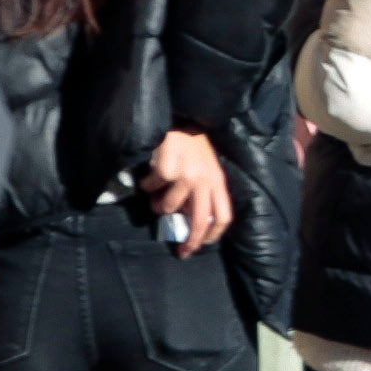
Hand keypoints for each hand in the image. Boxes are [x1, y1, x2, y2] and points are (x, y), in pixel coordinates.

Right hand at [142, 125, 232, 249]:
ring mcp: (187, 175)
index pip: (223, 215)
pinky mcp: (168, 169)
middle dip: (191, 240)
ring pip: (169, 207)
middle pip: (200, 220)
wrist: (180, 120)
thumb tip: (188, 220)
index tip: (201, 246)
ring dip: (159, 206)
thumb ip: (203, 191)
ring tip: (155, 196)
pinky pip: (152, 188)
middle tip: (182, 251)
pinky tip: (148, 176)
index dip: (213, 235)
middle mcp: (205, 180)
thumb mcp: (206, 168)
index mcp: (218, 181)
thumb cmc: (192, 147)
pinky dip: (146, 185)